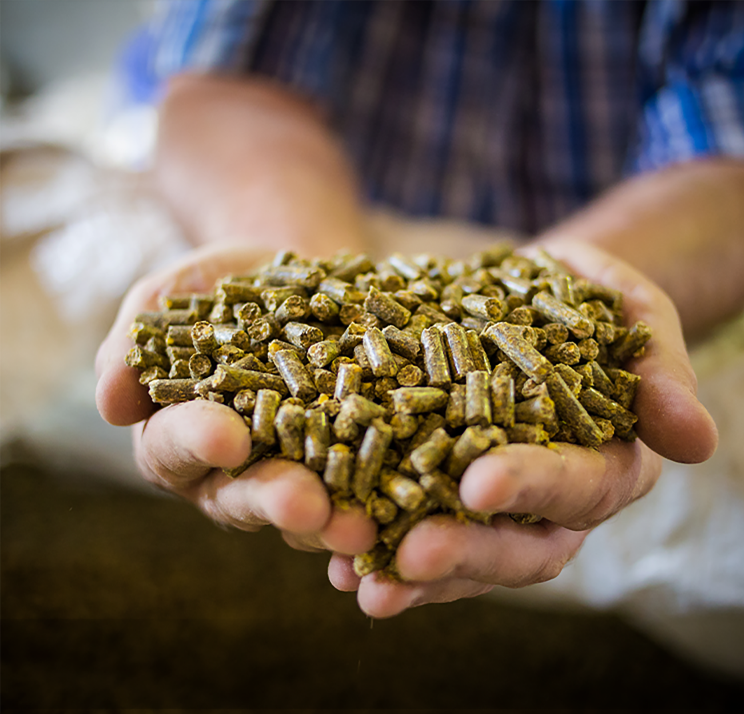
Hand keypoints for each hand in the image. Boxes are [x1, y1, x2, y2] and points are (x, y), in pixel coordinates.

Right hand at [95, 244, 375, 554]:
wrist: (301, 276)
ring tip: (361, 524)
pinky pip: (365, 491)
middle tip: (303, 504)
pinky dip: (383, 503)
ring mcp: (298, 472)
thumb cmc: (225, 285)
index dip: (199, 442)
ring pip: (310, 510)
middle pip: (246, 496)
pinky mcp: (352, 464)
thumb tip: (110, 401)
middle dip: (274, 499)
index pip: (177, 446)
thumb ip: (136, 342)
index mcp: (180, 436)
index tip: (227, 436)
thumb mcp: (174, 295)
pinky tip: (405, 511)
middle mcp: (235, 470)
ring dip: (334, 521)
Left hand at [328, 242, 717, 617]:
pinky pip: (412, 527)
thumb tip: (696, 440)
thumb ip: (659, 368)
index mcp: (607, 462)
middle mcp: (551, 502)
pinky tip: (331, 559)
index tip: (480, 483)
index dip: (533, 487)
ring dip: (411, 572)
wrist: (529, 295)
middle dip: (465, 551)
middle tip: (409, 555)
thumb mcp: (630, 310)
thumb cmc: (587, 298)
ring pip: (461, 552)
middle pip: (517, 544)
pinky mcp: (440, 491)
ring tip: (356, 580)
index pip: (578, 484)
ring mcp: (494, 506)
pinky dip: (377, 544)